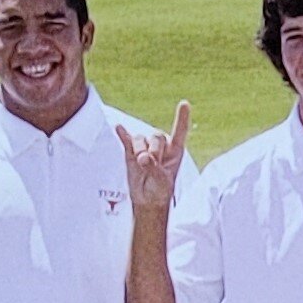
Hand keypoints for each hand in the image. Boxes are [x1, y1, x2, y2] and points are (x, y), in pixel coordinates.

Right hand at [116, 101, 191, 215]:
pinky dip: (122, 133)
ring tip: (141, 165)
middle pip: (156, 135)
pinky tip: (118, 128)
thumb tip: (142, 157)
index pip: (179, 131)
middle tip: (151, 164)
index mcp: (175, 151)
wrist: (146, 198)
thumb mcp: (162, 181)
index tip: (184, 103)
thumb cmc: (160, 190)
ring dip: (139, 150)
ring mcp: (145, 146)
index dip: (181, 117)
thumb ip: (154, 168)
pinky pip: (126, 138)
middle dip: (153, 150)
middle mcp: (161, 145)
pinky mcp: (131, 150)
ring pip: (141, 138)